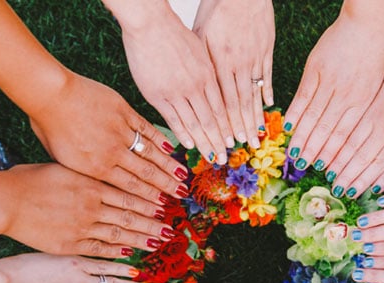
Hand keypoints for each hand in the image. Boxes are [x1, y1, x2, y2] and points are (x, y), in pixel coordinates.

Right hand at [1, 164, 175, 256]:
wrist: (6, 200)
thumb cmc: (33, 179)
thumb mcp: (66, 168)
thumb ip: (91, 174)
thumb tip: (112, 172)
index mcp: (92, 184)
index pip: (130, 195)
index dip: (150, 203)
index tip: (165, 207)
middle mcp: (92, 206)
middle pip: (131, 216)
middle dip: (153, 223)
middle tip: (171, 229)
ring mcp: (82, 227)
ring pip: (120, 234)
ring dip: (141, 239)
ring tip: (158, 242)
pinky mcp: (71, 244)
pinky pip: (100, 249)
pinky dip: (116, 251)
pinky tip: (130, 253)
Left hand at [29, 71, 188, 198]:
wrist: (49, 94)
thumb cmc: (48, 126)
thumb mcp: (61, 158)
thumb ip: (83, 171)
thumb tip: (97, 180)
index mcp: (95, 168)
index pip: (128, 188)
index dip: (148, 198)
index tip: (162, 206)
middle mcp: (111, 153)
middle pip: (144, 174)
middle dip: (165, 186)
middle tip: (181, 195)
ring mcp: (119, 131)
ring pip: (149, 153)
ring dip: (168, 166)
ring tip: (183, 177)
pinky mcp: (123, 112)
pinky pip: (146, 128)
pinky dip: (159, 139)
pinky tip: (170, 148)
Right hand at [112, 2, 231, 163]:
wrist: (150, 24)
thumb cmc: (173, 35)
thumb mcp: (199, 52)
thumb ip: (206, 73)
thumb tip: (213, 88)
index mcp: (208, 75)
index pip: (222, 108)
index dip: (228, 127)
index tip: (233, 141)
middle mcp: (196, 86)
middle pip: (212, 120)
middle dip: (218, 142)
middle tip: (224, 158)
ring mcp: (177, 92)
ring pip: (195, 123)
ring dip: (204, 143)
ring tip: (211, 157)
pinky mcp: (158, 95)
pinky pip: (174, 119)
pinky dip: (183, 133)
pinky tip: (189, 146)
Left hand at [193, 0, 274, 148]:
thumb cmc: (215, 9)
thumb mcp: (200, 37)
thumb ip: (201, 65)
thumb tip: (197, 90)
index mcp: (219, 63)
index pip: (221, 102)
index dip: (224, 124)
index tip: (226, 142)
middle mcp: (238, 64)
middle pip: (239, 104)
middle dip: (241, 129)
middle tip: (244, 149)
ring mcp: (255, 58)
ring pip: (254, 93)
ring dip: (254, 117)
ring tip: (257, 136)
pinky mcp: (266, 49)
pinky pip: (267, 75)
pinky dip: (267, 92)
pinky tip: (268, 106)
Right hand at [284, 11, 383, 182]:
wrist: (369, 21)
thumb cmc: (377, 52)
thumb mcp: (376, 84)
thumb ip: (361, 106)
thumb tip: (353, 130)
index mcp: (364, 101)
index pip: (346, 135)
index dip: (334, 155)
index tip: (325, 171)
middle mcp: (347, 95)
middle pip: (328, 131)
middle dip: (315, 153)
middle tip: (303, 170)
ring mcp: (330, 82)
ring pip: (314, 117)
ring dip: (303, 138)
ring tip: (293, 156)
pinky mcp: (316, 69)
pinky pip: (303, 96)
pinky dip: (295, 113)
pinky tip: (288, 128)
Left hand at [329, 56, 383, 198]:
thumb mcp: (382, 82)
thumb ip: (366, 99)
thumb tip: (349, 109)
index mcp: (372, 109)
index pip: (347, 138)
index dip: (334, 156)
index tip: (323, 169)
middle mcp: (383, 125)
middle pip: (358, 155)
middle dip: (343, 174)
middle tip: (333, 188)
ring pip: (376, 164)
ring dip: (361, 181)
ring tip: (349, 193)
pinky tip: (375, 190)